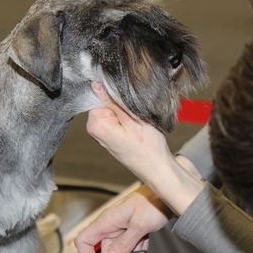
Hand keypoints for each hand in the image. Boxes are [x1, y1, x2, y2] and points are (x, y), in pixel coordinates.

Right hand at [74, 185, 172, 252]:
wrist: (165, 196)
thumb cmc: (152, 203)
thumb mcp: (139, 224)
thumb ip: (124, 243)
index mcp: (106, 223)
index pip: (83, 241)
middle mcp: (109, 228)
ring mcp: (119, 232)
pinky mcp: (128, 234)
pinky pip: (128, 250)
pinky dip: (138, 252)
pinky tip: (145, 243)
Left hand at [87, 82, 204, 213]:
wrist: (158, 168)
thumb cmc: (148, 148)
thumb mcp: (133, 118)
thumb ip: (112, 101)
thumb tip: (96, 84)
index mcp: (96, 124)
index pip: (98, 94)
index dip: (115, 92)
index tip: (129, 99)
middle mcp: (94, 129)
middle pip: (104, 101)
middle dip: (120, 101)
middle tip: (136, 112)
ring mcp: (102, 132)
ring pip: (112, 108)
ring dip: (126, 109)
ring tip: (137, 120)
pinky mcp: (111, 134)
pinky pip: (116, 116)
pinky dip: (127, 116)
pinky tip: (136, 124)